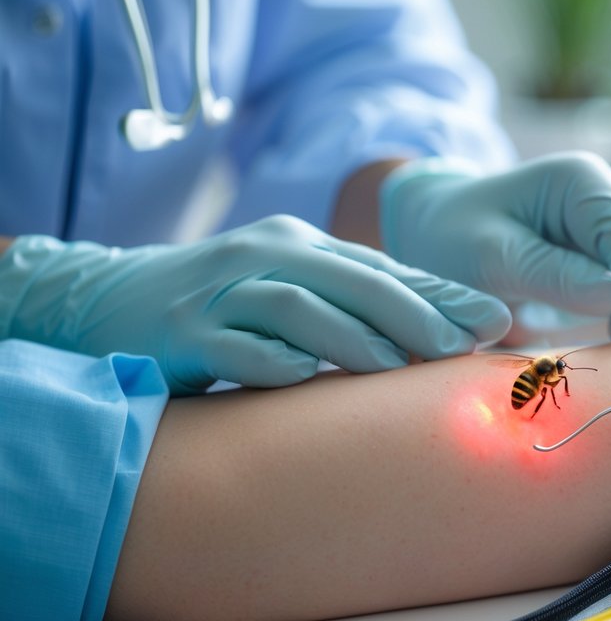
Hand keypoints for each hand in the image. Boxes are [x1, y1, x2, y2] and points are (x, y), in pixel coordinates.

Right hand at [0, 215, 510, 394]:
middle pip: (350, 280)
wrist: (104, 299)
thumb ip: (354, 305)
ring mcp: (219, 292)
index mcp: (300, 245)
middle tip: (460, 345)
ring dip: (351, 336)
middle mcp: (264, 256)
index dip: (442, 294)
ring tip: (398, 366)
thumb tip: (441, 334)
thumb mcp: (290, 290)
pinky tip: (303, 375)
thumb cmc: (220, 304)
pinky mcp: (179, 332)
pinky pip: (229, 343)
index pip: (384, 268)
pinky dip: (267, 358)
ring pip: (296, 306)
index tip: (498, 321)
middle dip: (412, 312)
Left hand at [380, 152, 610, 340]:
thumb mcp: (495, 260)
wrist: (433, 240)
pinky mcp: (604, 265)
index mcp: (583, 181)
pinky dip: (597, 326)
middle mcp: (606, 201)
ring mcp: (608, 235)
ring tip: (561, 341)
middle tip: (581, 354)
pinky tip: (565, 334)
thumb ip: (561, 277)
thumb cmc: (452, 239)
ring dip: (608, 322)